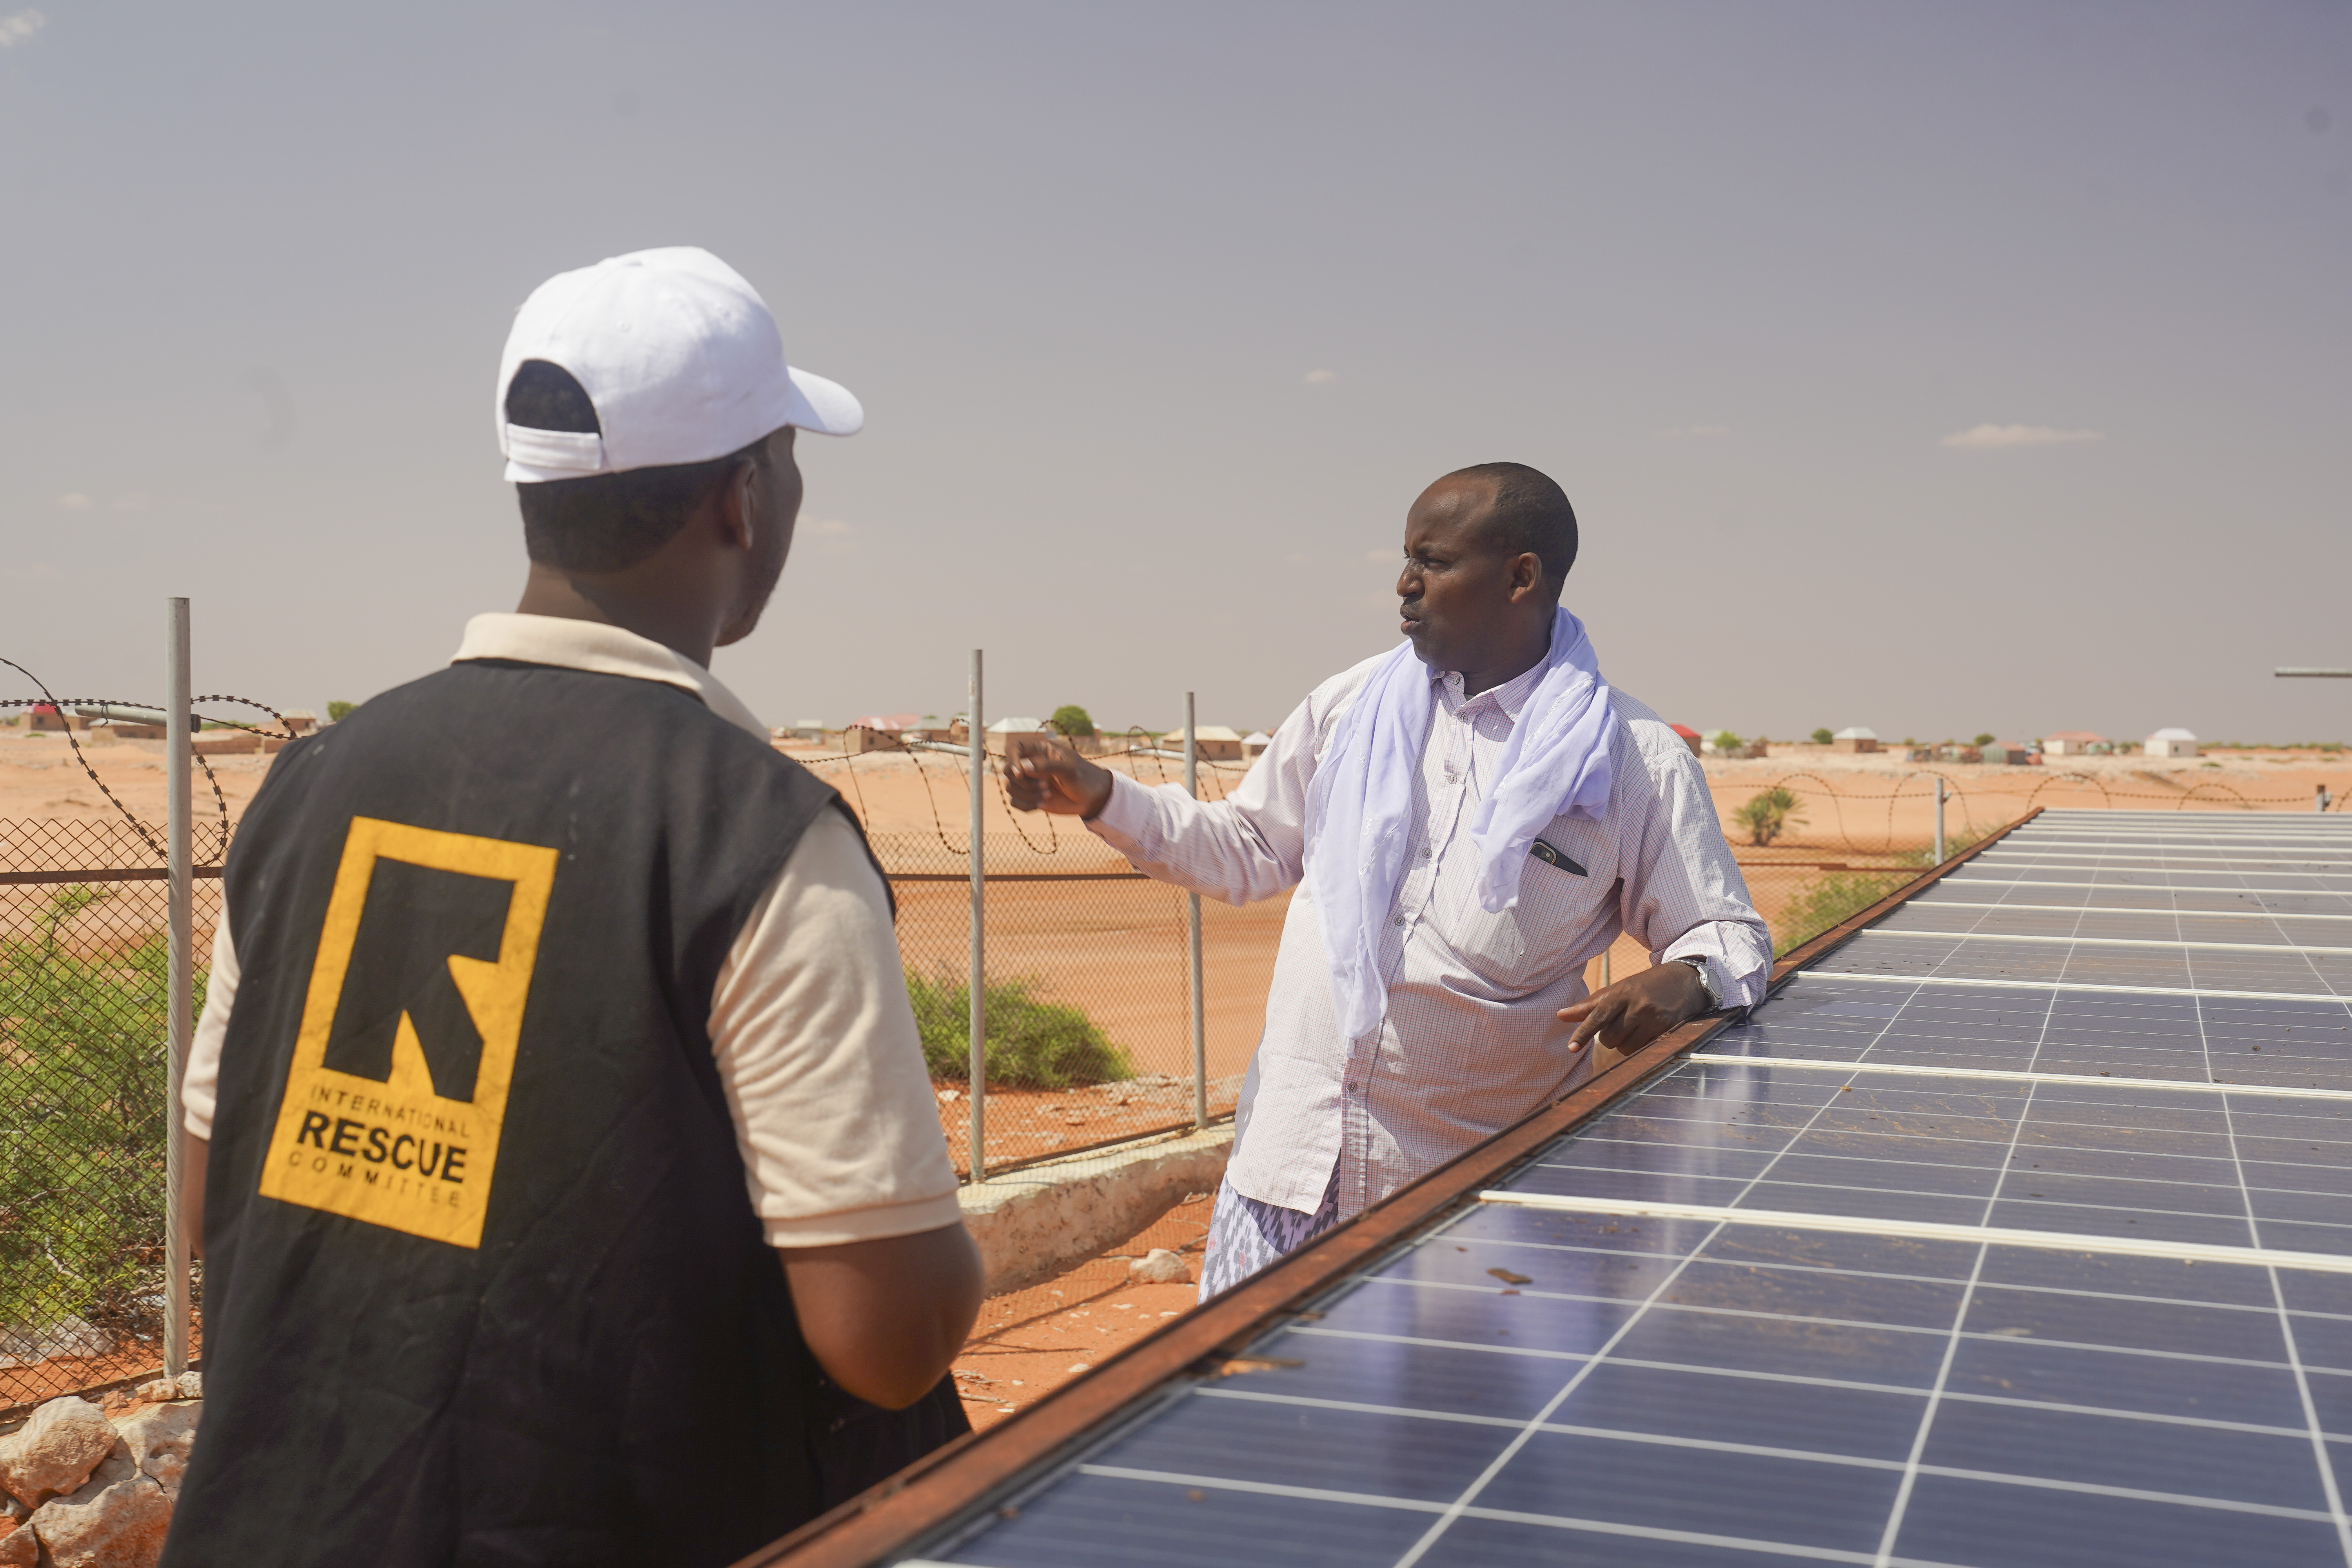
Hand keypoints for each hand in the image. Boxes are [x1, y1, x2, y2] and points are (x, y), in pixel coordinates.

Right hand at [1006, 733, 1114, 818]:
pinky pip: (1015, 802)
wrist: (1092, 799)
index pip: (1015, 747)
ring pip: (1010, 787)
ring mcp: (1030, 781)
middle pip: (1008, 769)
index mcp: (1040, 750)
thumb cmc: (1085, 778)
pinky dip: (1025, 805)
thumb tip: (1023, 767)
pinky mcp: (1030, 797)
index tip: (1020, 772)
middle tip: (1045, 785)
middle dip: (1023, 781)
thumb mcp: (1070, 769)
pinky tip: (1042, 805)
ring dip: (1026, 794)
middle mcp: (1031, 764)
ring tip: (1048, 795)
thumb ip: (1047, 766)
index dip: (1012, 758)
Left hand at [1557, 960, 1708, 1069]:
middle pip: (1609, 1038)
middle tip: (1621, 1022)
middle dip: (1609, 1036)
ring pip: (1625, 1048)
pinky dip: (1640, 1045)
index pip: (1597, 1016)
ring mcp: (1654, 1019)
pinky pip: (1643, 1050)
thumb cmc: (1644, 986)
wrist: (1685, 980)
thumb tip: (1560, 1015)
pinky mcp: (1667, 1030)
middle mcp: (1638, 1006)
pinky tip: (1648, 1030)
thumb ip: (1589, 1005)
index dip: (1583, 1033)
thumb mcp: (1617, 989)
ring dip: (1625, 1043)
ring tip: (1635, 1026)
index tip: (1571, 1048)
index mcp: (1622, 992)